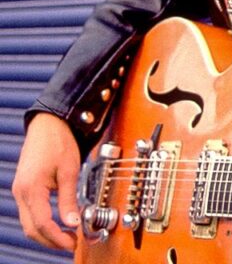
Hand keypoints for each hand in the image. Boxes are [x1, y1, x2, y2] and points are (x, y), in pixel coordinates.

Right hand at [11, 113, 81, 250]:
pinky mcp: (24, 188)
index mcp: (31, 189)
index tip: (73, 243)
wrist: (48, 124)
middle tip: (72, 244)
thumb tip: (73, 223)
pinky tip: (58, 224)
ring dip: (46, 234)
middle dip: (50, 240)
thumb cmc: (59, 143)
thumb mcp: (69, 170)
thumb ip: (69, 199)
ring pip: (29, 223)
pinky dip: (42, 223)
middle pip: (31, 228)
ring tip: (68, 237)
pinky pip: (29, 213)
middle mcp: (21, 192)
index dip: (57, 237)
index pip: (42, 223)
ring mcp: (20, 191)